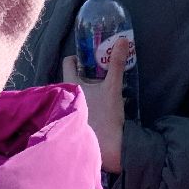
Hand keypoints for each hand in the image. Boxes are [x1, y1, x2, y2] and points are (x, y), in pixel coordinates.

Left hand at [62, 37, 129, 173]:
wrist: (106, 148)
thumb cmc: (105, 115)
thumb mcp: (112, 87)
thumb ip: (116, 63)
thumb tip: (122, 40)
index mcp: (71, 84)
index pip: (68, 62)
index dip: (79, 56)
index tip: (93, 56)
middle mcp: (67, 95)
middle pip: (75, 76)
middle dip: (88, 71)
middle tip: (103, 68)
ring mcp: (71, 109)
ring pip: (79, 90)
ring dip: (91, 86)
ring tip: (106, 84)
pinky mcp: (78, 119)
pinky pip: (84, 103)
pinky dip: (92, 99)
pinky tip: (105, 102)